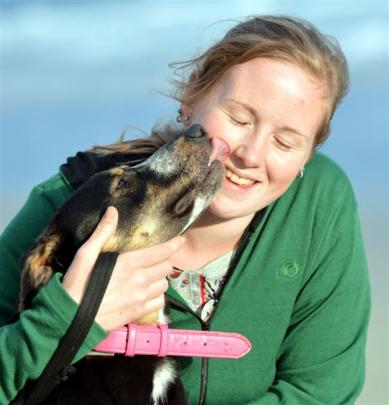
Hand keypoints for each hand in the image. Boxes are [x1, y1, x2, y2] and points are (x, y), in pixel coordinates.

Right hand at [62, 206, 184, 330]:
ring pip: (165, 284)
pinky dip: (157, 296)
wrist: (70, 320)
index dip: (174, 245)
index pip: (161, 252)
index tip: (181, 240)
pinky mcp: (139, 313)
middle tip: (156, 259)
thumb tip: (113, 211)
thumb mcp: (85, 255)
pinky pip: (160, 302)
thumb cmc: (76, 285)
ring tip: (150, 275)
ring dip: (160, 278)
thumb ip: (102, 232)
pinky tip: (147, 292)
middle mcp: (140, 280)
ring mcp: (141, 298)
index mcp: (129, 263)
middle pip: (166, 267)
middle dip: (164, 260)